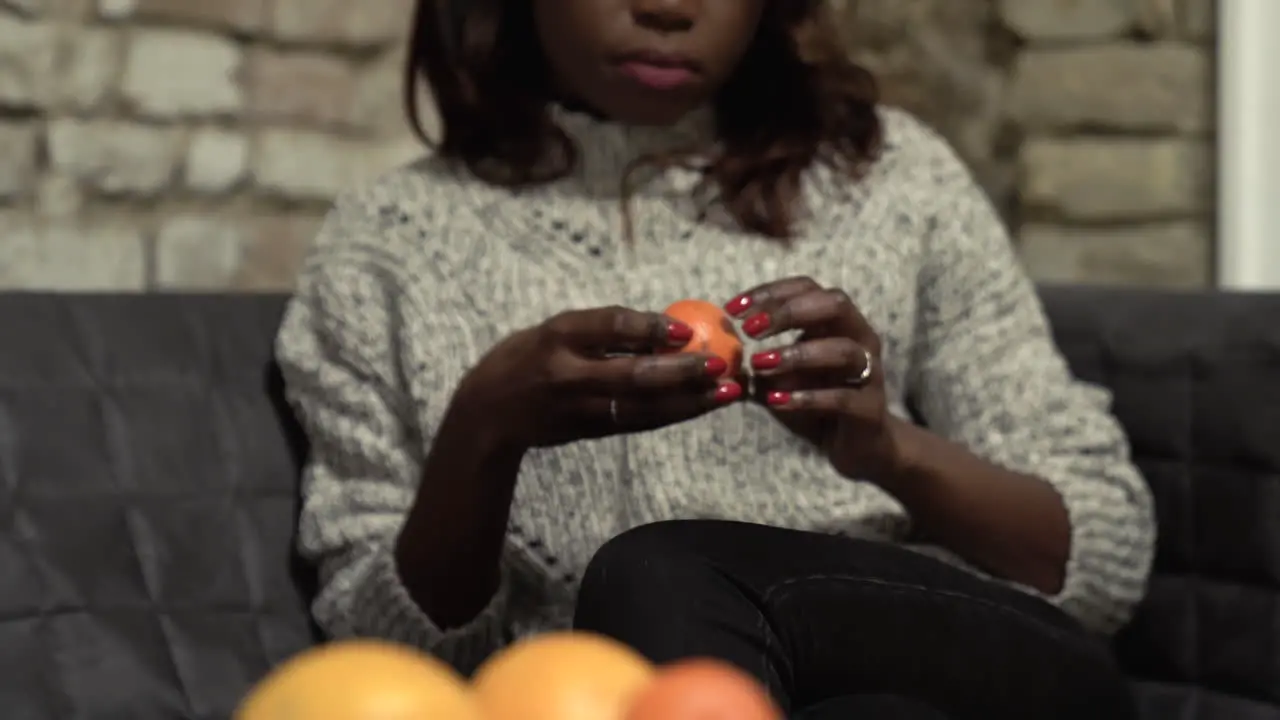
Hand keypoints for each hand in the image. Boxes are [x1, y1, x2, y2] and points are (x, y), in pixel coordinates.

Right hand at [453, 306, 742, 449]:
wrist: (487, 414)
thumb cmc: (527, 359)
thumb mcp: (553, 331)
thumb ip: (602, 330)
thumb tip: (665, 327)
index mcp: (557, 336)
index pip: (609, 326)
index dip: (649, 327)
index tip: (685, 328)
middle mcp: (568, 374)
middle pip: (633, 375)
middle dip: (681, 372)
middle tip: (721, 364)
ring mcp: (580, 408)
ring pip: (644, 406)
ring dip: (690, 400)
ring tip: (728, 391)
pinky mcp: (590, 430)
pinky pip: (640, 422)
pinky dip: (674, 414)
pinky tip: (703, 405)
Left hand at [726, 277, 903, 481]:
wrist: (854, 447)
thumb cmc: (812, 402)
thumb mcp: (777, 378)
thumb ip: (753, 360)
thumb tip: (715, 347)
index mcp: (837, 322)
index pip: (807, 288)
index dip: (770, 292)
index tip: (731, 308)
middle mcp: (860, 338)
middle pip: (834, 304)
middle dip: (789, 312)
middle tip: (749, 329)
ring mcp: (870, 372)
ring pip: (841, 350)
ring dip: (796, 354)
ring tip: (759, 364)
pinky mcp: (870, 408)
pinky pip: (842, 397)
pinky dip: (806, 398)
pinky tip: (775, 401)